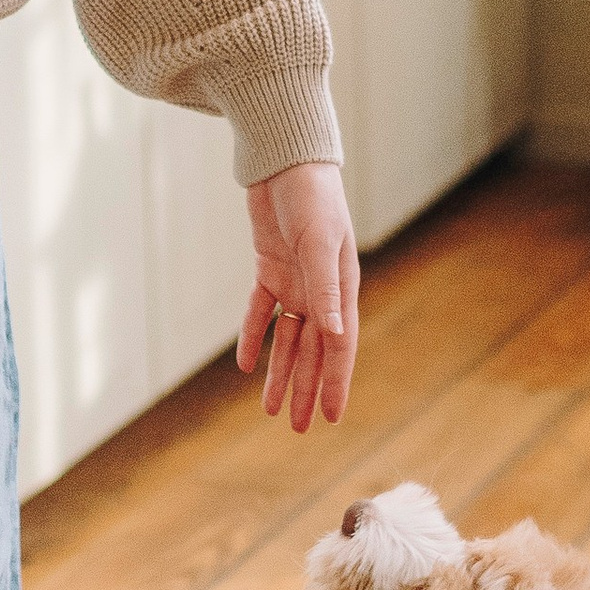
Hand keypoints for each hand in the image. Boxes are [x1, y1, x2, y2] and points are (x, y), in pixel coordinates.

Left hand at [237, 160, 358, 429]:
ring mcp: (295, 281)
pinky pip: (261, 312)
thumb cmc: (313, 197)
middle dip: (306, 389)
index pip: (339, 347)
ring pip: (287, 339)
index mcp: (342, 288)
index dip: (335, 383)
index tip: (330, 419)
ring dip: (280, 372)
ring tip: (272, 410)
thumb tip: (332, 335)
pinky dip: (255, 337)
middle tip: (299, 428)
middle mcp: (321, 290)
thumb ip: (325, 288)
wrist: (285, 161)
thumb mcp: (319, 243)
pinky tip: (247, 366)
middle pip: (312, 351)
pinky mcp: (269, 269)